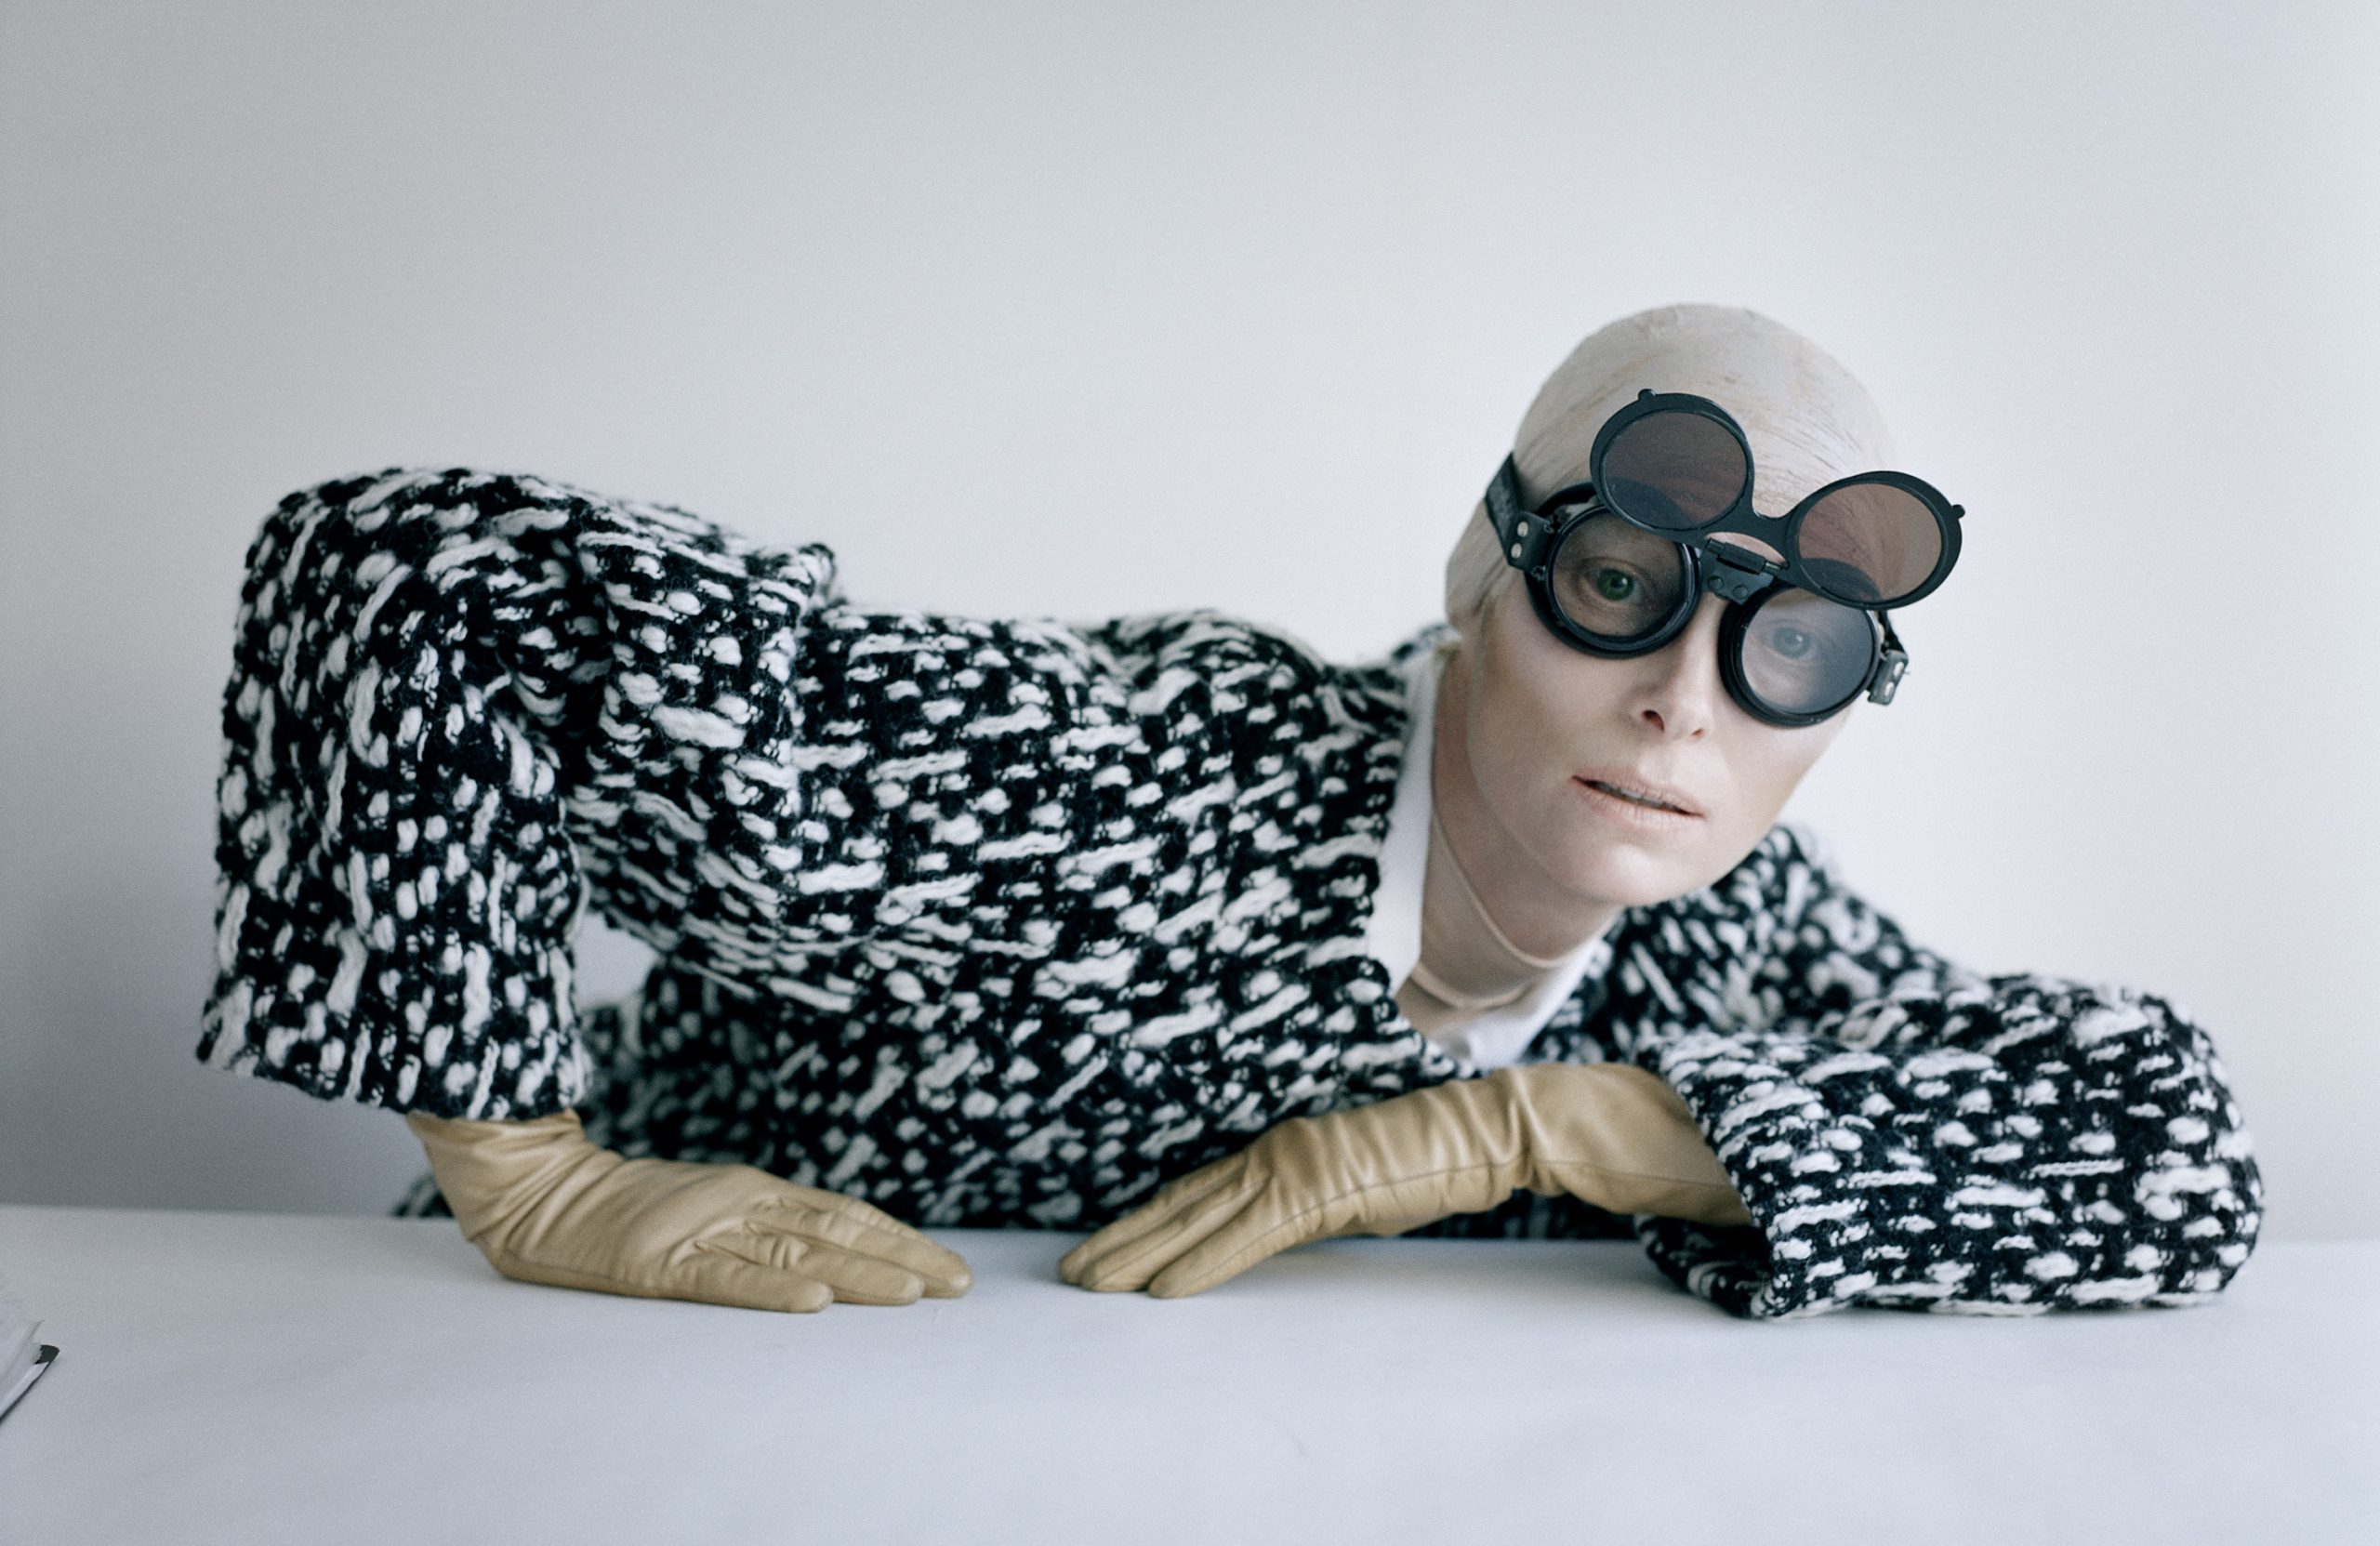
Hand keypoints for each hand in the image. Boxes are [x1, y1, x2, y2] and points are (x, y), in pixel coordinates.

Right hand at [407, 1110, 970, 1311]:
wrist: (546, 1194)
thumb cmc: (631, 1209)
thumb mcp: (711, 1207)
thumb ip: (765, 1225)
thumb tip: (837, 1251)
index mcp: (757, 1191)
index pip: (846, 1216)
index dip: (901, 1240)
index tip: (950, 1269)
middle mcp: (742, 1203)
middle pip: (837, 1234)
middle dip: (903, 1261)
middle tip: (959, 1285)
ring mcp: (703, 1230)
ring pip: (796, 1255)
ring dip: (859, 1275)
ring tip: (912, 1294)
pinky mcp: (662, 1263)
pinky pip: (725, 1279)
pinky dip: (772, 1291)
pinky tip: (814, 1304)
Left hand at [1059, 1063, 1747, 1297]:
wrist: (1477, 1133)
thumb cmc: (1424, 1160)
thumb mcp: (1351, 1184)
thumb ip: (1305, 1203)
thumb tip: (1275, 1229)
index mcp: (1277, 1150)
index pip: (1195, 1191)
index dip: (1145, 1220)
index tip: (1105, 1246)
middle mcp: (1272, 1154)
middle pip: (1180, 1204)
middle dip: (1122, 1240)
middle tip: (1072, 1272)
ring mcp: (1291, 1170)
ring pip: (1197, 1221)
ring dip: (1140, 1255)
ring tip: (1094, 1284)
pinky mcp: (1316, 1194)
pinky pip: (1245, 1239)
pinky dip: (1199, 1264)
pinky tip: (1162, 1290)